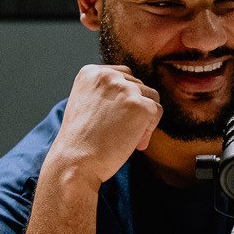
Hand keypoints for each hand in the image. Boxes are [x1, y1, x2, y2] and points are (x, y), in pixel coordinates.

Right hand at [44, 64, 161, 185]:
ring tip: (126, 137)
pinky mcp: (140, 105)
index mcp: (91, 72)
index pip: (125, 76)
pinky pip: (157, 111)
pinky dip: (149, 129)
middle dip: (135, 110)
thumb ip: (106, 92)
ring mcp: (125, 88)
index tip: (114, 118)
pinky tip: (134, 143)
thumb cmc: (81, 140)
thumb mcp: (86, 103)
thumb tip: (136, 94)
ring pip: (152, 98)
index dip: (125, 100)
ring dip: (144, 119)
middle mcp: (108, 75)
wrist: (75, 161)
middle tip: (120, 132)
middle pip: (140, 86)